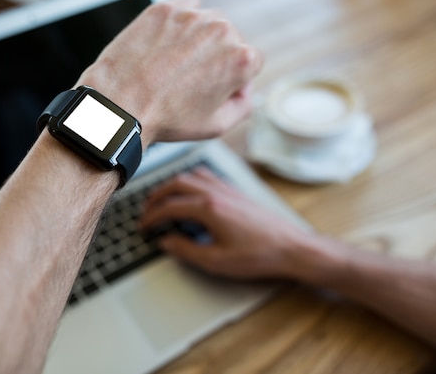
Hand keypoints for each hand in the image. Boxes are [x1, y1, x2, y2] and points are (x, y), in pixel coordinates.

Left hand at [74, 0, 262, 145]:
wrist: (121, 104)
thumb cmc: (166, 118)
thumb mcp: (216, 126)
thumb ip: (244, 105)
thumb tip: (246, 90)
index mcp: (241, 59)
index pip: (253, 61)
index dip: (236, 78)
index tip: (216, 87)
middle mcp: (221, 31)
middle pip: (231, 39)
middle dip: (217, 57)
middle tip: (192, 80)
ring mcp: (192, 17)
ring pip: (209, 22)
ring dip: (200, 39)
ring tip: (176, 64)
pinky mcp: (166, 9)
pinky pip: (186, 6)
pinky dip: (181, 21)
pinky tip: (169, 43)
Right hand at [140, 168, 330, 279]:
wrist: (291, 248)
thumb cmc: (258, 255)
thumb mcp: (216, 261)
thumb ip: (186, 250)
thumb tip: (167, 242)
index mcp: (208, 208)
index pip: (170, 206)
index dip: (152, 216)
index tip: (143, 226)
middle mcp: (217, 192)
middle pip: (177, 183)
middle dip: (157, 196)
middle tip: (147, 210)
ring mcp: (228, 189)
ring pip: (192, 175)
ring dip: (174, 184)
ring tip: (165, 199)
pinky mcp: (237, 192)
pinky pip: (208, 176)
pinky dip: (192, 180)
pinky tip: (193, 193)